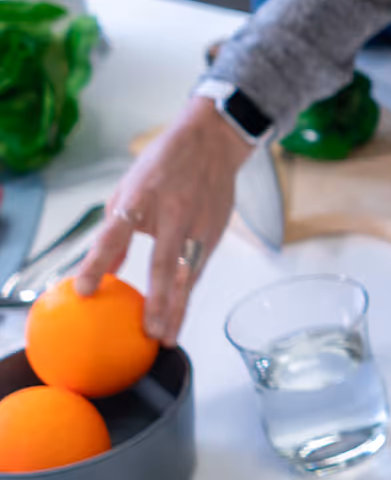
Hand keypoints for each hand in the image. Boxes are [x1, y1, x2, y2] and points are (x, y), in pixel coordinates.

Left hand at [76, 98, 252, 343]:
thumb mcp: (129, 189)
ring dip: (178, 308)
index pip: (115, 235)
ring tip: (168, 336)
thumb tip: (107, 271)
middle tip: (149, 332)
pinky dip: (187, 293)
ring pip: (188, 275)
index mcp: (141, 197)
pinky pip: (199, 269)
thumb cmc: (165, 165)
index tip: (85, 290)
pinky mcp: (216, 233)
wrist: (214, 142)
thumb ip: (117, 230)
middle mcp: (173, 214)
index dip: (99, 263)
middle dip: (157, 302)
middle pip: (164, 265)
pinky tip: (179, 314)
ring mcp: (199, 225)